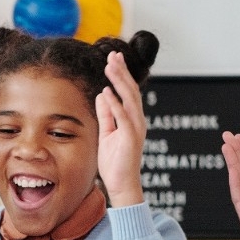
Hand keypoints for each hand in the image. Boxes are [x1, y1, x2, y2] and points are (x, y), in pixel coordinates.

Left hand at [94, 51, 146, 207]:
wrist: (122, 184)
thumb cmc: (114, 163)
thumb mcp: (106, 133)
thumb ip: (106, 114)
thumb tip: (102, 95)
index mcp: (132, 119)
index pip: (128, 92)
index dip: (121, 74)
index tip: (113, 59)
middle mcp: (137, 121)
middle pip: (131, 90)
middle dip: (122, 72)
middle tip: (113, 55)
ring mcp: (135, 129)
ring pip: (130, 99)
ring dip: (120, 81)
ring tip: (110, 67)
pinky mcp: (130, 138)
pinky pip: (123, 117)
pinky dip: (115, 104)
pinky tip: (107, 92)